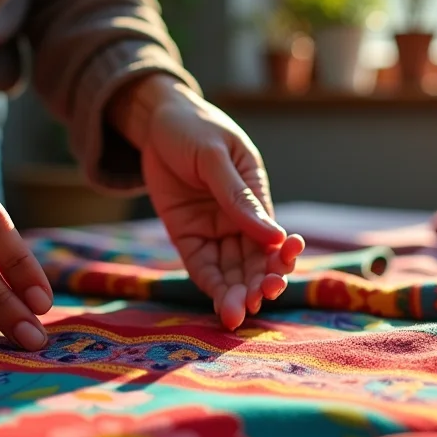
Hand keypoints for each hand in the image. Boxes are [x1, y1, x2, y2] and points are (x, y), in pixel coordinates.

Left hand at [111, 76, 304, 329]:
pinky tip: (220, 306)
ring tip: (235, 315)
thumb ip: (239, 197)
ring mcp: (213, 230)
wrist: (155, 121)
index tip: (280, 273)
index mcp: (256, 196)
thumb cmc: (194, 129)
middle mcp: (239, 220)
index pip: (273, 236)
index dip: (280, 258)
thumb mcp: (216, 158)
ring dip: (236, 294)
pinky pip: (202, 267)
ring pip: (231, 271)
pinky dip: (212, 287)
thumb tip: (274, 237)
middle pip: (254, 261)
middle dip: (258, 284)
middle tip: (256, 302)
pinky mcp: (188, 237)